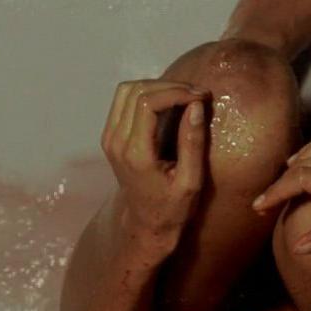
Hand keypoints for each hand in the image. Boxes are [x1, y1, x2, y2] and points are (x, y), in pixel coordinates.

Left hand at [101, 79, 208, 253]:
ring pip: (126, 91)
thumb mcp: (191, 181)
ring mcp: (109, 138)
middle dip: (169, 86)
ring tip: (184, 95)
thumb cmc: (172, 208)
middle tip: (197, 94)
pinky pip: (123, 101)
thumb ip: (192, 143)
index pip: (147, 102)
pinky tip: (168, 102)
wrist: (146, 224)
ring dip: (156, 86)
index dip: (175, 92)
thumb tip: (196, 106)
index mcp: (135, 153)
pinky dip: (146, 94)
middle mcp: (116, 142)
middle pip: (136, 91)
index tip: (201, 96)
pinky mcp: (110, 136)